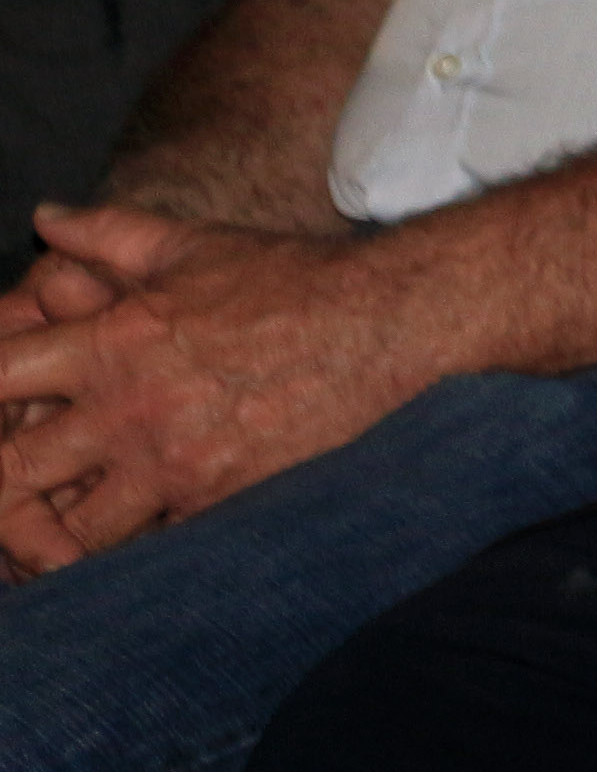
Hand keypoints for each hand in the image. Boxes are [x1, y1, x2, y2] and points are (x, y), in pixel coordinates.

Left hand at [0, 207, 433, 574]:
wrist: (384, 320)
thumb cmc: (288, 277)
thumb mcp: (192, 244)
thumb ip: (108, 233)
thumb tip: (45, 218)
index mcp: (108, 340)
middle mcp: (127, 407)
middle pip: (9, 472)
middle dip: (1, 488)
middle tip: (14, 490)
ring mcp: (172, 461)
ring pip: (70, 532)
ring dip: (55, 534)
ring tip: (56, 532)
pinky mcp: (218, 499)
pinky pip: (146, 549)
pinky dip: (125, 553)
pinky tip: (122, 546)